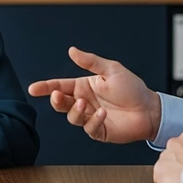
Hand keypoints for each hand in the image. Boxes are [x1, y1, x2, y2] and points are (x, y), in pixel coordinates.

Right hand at [27, 46, 161, 143]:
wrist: (150, 109)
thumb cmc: (133, 88)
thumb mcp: (111, 70)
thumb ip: (90, 62)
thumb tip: (72, 51)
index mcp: (85, 86)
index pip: (60, 86)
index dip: (46, 87)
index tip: (33, 89)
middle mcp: (85, 102)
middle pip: (61, 103)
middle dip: (56, 100)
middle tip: (56, 96)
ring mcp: (91, 117)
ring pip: (72, 117)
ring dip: (75, 110)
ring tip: (84, 104)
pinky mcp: (100, 131)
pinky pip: (89, 128)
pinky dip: (93, 121)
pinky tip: (102, 114)